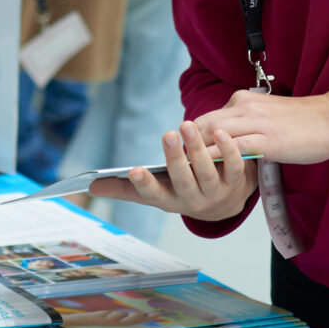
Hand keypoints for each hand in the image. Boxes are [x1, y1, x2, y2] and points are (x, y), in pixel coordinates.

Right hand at [93, 121, 253, 220]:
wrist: (225, 201)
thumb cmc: (182, 190)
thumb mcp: (156, 192)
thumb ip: (124, 188)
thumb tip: (91, 186)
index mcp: (170, 202)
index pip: (154, 196)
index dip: (144, 184)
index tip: (134, 170)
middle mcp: (193, 200)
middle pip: (183, 180)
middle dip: (175, 159)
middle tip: (167, 134)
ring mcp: (217, 191)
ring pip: (207, 171)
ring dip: (198, 148)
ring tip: (188, 126)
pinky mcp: (238, 180)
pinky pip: (234, 165)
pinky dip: (228, 149)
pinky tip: (220, 131)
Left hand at [194, 88, 328, 166]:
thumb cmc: (303, 122)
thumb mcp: (267, 116)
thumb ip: (246, 124)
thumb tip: (227, 140)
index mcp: (243, 101)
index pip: (207, 118)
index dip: (191, 137)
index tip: (182, 153)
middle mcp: (244, 107)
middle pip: (202, 125)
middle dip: (186, 145)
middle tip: (174, 165)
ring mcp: (255, 123)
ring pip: (213, 134)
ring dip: (196, 152)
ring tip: (183, 170)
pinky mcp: (267, 140)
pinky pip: (234, 148)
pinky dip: (217, 157)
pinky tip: (208, 170)